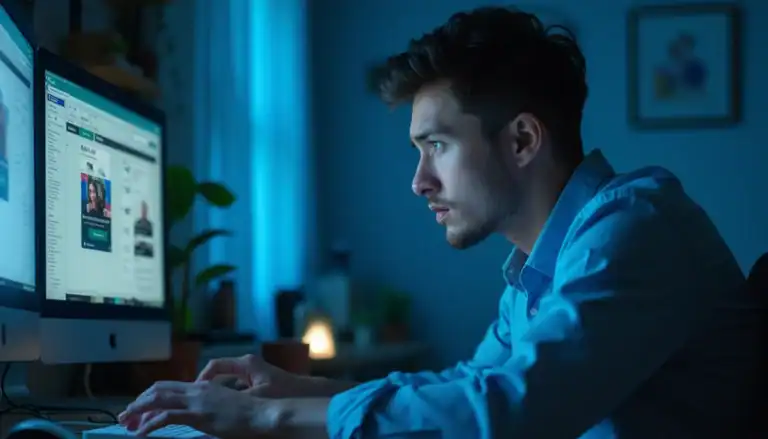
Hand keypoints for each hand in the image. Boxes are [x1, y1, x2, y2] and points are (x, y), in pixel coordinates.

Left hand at [118, 381, 281, 437]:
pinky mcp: (198, 414)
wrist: (262, 414)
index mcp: (202, 387)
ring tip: (127, 424)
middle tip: (125, 416)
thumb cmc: (248, 415)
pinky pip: (166, 417)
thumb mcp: (222, 409)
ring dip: (139, 411)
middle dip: (138, 402)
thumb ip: (206, 410)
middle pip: (158, 390)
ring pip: (158, 400)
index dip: (150, 396)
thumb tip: (195, 417)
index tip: (139, 409)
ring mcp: (197, 400)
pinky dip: (150, 424)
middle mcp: (197, 389)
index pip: (168, 387)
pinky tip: (141, 433)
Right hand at [198, 354, 309, 397]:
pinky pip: (236, 387)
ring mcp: (252, 373)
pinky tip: (225, 409)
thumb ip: (234, 399)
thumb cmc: (283, 391)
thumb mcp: (256, 396)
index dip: (202, 377)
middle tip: (196, 400)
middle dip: (207, 386)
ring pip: (227, 381)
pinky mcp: (257, 382)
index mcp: (245, 364)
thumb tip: (213, 404)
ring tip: (207, 406)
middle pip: (219, 372)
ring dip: (218, 392)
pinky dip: (229, 396)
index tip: (195, 392)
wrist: (306, 393)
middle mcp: (247, 365)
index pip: (215, 365)